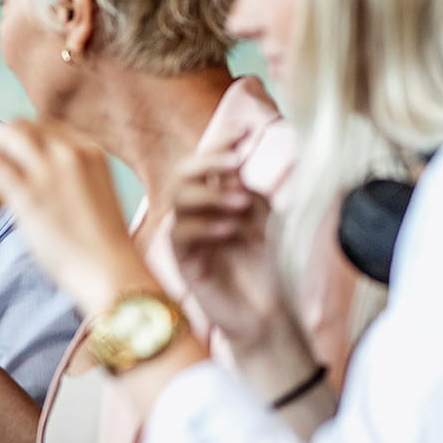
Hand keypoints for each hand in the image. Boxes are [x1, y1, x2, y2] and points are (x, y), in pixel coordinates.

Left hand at [0, 119, 160, 312]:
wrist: (111, 271)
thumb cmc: (103, 246)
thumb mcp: (93, 196)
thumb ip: (69, 179)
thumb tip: (34, 183)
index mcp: (91, 152)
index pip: (48, 129)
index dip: (26, 142)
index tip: (16, 159)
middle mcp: (71, 152)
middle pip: (24, 126)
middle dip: (2, 139)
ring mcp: (50, 170)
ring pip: (7, 135)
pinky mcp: (29, 192)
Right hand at [167, 131, 288, 348]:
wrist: (264, 310)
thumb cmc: (262, 264)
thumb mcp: (263, 218)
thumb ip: (249, 188)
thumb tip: (241, 155)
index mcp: (213, 199)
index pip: (205, 162)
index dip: (220, 143)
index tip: (243, 131)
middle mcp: (195, 214)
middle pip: (183, 174)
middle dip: (208, 162)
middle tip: (236, 163)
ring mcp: (187, 237)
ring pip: (178, 199)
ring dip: (210, 194)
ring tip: (241, 203)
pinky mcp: (184, 262)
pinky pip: (180, 234)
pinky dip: (204, 226)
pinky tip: (229, 229)